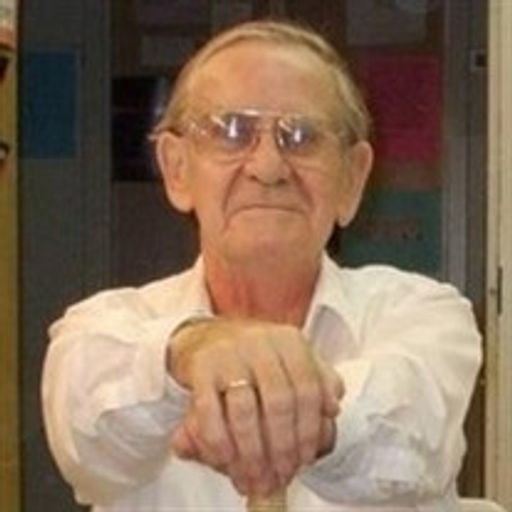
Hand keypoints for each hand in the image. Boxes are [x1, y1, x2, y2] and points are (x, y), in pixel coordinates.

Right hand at [167, 319, 343, 495]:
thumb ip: (318, 379)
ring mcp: (229, 353)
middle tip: (280, 475)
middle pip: (279, 402)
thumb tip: (333, 407)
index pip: (308, 388)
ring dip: (252, 453)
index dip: (309, 430)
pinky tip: (226, 460)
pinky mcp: (201, 366)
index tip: (305, 459)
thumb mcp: (291, 358)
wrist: (208, 336)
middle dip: (282, 448)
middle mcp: (261, 342)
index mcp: (289, 341)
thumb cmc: (255, 356)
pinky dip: (219, 442)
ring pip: (245, 411)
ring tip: (256, 476)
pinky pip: (209, 411)